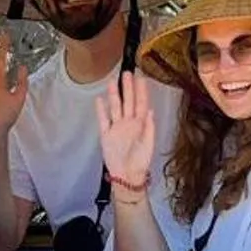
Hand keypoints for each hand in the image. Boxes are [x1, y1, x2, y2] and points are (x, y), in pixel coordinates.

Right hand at [94, 69, 158, 192]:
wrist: (127, 176)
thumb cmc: (141, 161)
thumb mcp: (149, 144)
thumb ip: (149, 127)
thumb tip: (150, 110)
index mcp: (140, 125)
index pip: (141, 104)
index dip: (141, 91)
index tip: (141, 78)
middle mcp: (128, 123)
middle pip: (128, 102)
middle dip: (127, 88)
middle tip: (127, 73)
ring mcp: (116, 128)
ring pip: (115, 108)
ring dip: (114, 95)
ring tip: (112, 82)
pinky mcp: (106, 135)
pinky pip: (103, 120)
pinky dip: (101, 110)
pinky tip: (99, 99)